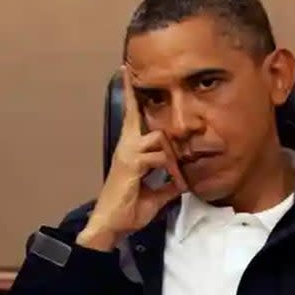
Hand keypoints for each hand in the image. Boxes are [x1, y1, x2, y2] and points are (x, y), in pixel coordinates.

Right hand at [76, 67, 186, 250]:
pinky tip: (175, 185)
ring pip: (160, 138)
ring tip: (177, 180)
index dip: (131, 93)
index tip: (128, 70)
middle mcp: (127, 145)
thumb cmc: (129, 208)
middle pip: (142, 117)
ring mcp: (128, 153)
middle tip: (162, 128)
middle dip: (148, 111)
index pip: (132, 115)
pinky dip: (172, 171)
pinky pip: (160, 156)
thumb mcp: (156, 193)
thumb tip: (183, 180)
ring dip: (173, 159)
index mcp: (130, 148)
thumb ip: (168, 182)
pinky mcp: (132, 163)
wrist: (111, 225)